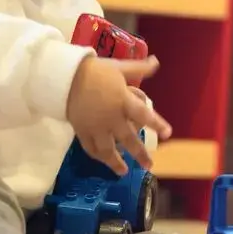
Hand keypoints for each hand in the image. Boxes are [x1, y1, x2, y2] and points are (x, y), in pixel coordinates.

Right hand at [66, 54, 171, 174]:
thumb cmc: (95, 71)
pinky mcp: (81, 131)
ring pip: (107, 150)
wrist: (64, 77)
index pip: (144, 114)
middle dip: (140, 154)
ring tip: (123, 172)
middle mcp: (111, 117)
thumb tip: (156, 61)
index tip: (168, 134)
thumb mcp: (119, 67)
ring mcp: (95, 127)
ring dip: (116, 162)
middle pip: (128, 139)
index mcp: (123, 100)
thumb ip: (139, 68)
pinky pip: (90, 148)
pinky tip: (104, 160)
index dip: (156, 124)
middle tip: (149, 165)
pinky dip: (97, 156)